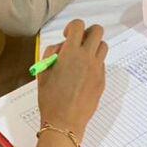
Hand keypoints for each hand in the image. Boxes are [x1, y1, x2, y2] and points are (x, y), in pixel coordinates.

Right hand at [37, 19, 106, 138]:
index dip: (72, 27)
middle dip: (87, 33)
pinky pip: (102, 63)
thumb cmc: (50, 97)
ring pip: (103, 46)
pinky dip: (94, 63)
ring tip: (82, 59)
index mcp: (71, 52)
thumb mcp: (43, 72)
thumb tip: (62, 48)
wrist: (65, 121)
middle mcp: (87, 57)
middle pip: (97, 31)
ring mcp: (97, 68)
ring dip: (93, 47)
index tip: (67, 36)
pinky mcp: (102, 79)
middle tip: (78, 44)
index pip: (78, 25)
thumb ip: (52, 54)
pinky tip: (83, 76)